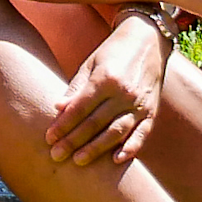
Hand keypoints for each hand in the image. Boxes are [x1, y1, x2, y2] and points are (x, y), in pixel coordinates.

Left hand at [46, 11, 172, 169]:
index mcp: (105, 79)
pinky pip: (141, 134)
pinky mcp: (152, 111)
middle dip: (74, 141)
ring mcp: (140, 104)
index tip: (49, 138)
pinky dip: (130, 148)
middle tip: (57, 156)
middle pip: (95, 123)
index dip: (63, 124)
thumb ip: (76, 87)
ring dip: (96, 149)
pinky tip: (116, 160)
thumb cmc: (113, 51)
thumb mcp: (91, 63)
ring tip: (79, 161)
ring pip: (115, 132)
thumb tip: (57, 107)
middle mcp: (124, 93)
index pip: (80, 108)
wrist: (149, 40)